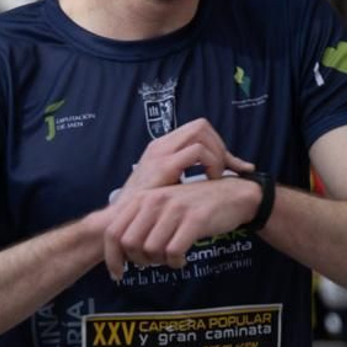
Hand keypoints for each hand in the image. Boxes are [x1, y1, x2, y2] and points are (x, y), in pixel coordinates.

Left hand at [100, 176, 261, 279]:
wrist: (233, 195)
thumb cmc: (194, 206)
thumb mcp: (162, 206)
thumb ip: (140, 222)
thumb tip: (119, 252)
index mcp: (143, 197)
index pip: (113, 231)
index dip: (113, 257)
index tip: (118, 274)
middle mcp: (155, 200)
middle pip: (129, 244)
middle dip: (138, 261)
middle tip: (152, 263)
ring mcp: (175, 209)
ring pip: (151, 249)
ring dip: (159, 262)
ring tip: (170, 258)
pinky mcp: (195, 219)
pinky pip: (174, 251)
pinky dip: (176, 262)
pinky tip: (182, 259)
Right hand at [118, 118, 254, 197]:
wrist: (121, 221)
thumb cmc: (149, 209)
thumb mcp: (172, 186)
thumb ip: (192, 176)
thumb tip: (224, 174)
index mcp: (162, 147)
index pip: (197, 129)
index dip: (216, 143)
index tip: (226, 165)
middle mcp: (161, 144)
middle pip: (201, 125)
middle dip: (219, 146)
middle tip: (224, 170)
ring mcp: (161, 152)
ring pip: (201, 132)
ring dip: (216, 153)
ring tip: (216, 176)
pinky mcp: (164, 166)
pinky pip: (198, 151)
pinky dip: (211, 163)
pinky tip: (210, 180)